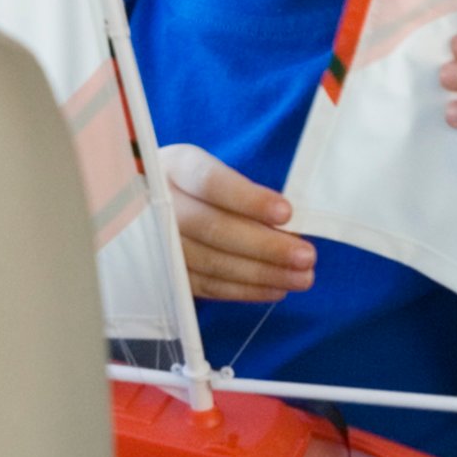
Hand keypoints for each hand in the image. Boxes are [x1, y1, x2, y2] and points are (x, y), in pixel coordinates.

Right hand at [159, 143, 312, 301]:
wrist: (149, 210)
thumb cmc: (197, 190)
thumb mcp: (212, 175)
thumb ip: (245, 194)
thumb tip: (290, 228)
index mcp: (175, 167)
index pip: (211, 182)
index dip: (248, 199)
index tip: (286, 213)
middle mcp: (158, 203)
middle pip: (213, 227)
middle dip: (265, 245)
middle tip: (306, 256)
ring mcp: (155, 242)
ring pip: (212, 261)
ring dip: (262, 273)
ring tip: (301, 278)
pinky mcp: (164, 274)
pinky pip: (207, 286)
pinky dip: (245, 290)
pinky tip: (276, 288)